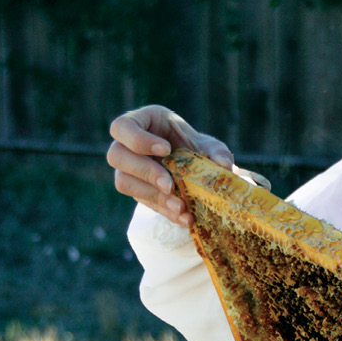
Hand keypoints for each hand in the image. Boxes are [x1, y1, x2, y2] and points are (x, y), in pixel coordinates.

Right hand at [107, 105, 235, 226]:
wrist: (194, 167)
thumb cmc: (194, 145)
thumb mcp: (207, 144)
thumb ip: (216, 151)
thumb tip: (225, 166)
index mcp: (140, 122)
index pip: (122, 127)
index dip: (138, 139)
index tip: (166, 149)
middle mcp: (126, 146)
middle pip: (116, 156)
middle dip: (145, 172)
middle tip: (169, 185)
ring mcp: (127, 170)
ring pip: (123, 182)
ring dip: (152, 195)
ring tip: (179, 206)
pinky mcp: (137, 191)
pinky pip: (143, 202)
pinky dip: (165, 211)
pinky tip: (184, 218)